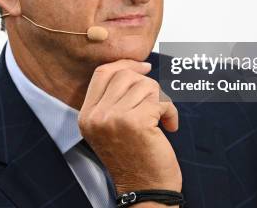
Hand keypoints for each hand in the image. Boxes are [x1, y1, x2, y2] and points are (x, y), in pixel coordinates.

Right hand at [78, 59, 181, 193]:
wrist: (145, 191)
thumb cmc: (135, 159)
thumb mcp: (111, 128)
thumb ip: (114, 100)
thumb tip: (138, 68)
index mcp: (87, 115)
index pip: (102, 73)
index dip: (125, 65)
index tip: (145, 67)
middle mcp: (96, 116)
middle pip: (125, 75)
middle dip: (147, 86)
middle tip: (155, 105)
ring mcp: (113, 118)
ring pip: (145, 85)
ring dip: (160, 100)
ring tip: (161, 119)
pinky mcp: (135, 123)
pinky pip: (159, 100)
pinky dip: (170, 111)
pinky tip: (170, 126)